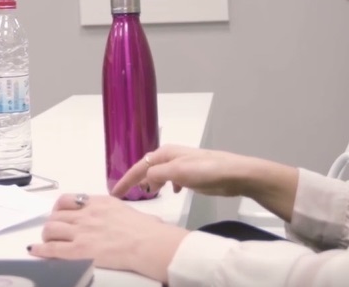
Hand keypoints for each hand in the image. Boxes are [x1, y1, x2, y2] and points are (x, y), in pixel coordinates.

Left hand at [27, 193, 188, 282]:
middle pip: (57, 215)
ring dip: (47, 236)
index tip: (59, 215)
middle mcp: (86, 214)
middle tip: (54, 231)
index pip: (68, 200)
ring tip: (48, 242)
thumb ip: (116, 211)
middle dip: (53, 223)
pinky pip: (52, 249)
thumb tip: (125, 216)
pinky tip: (35, 250)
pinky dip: (40, 249)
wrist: (147, 242)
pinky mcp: (79, 250)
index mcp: (98, 202)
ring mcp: (81, 231)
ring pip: (51, 229)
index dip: (59, 209)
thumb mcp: (127, 211)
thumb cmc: (146, 230)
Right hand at [112, 144, 252, 197]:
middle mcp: (171, 157)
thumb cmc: (206, 171)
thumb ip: (158, 174)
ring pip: (159, 174)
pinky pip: (171, 179)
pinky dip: (166, 185)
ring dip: (150, 183)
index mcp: (165, 154)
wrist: (235, 174)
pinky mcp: (191, 176)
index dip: (126, 180)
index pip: (139, 167)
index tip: (114, 193)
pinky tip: (170, 193)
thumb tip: (145, 179)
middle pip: (147, 169)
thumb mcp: (178, 171)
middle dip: (135, 180)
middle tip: (123, 195)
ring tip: (144, 195)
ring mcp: (181, 166)